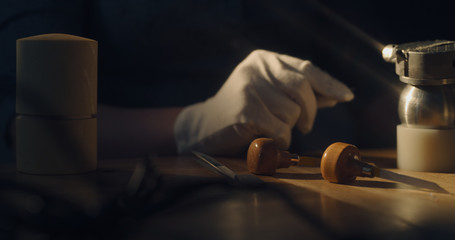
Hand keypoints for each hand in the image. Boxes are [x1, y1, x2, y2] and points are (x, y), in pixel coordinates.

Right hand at [174, 49, 353, 154]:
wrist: (203, 128)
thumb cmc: (241, 112)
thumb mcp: (269, 94)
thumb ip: (299, 93)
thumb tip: (336, 95)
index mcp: (263, 59)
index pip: (305, 68)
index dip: (328, 83)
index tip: (346, 96)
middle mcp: (256, 68)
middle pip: (302, 88)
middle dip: (309, 112)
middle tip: (305, 126)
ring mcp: (250, 88)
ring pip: (293, 112)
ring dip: (288, 128)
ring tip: (268, 129)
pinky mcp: (246, 111)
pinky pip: (281, 130)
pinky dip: (279, 141)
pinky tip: (264, 139)